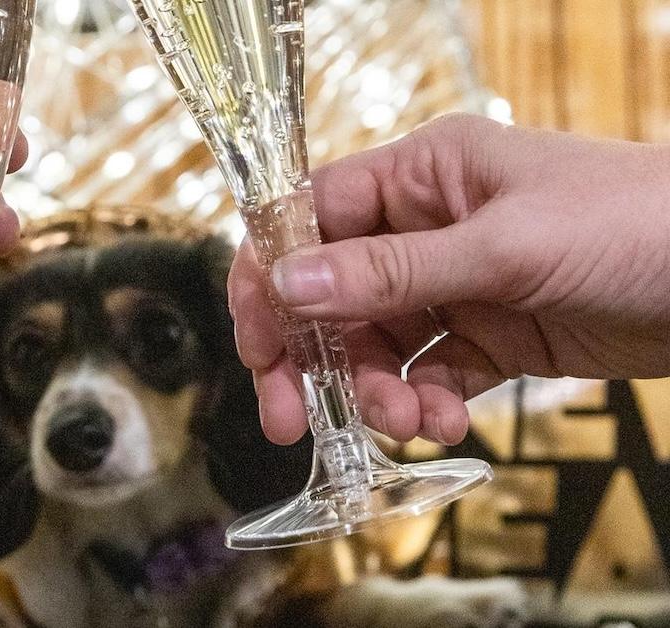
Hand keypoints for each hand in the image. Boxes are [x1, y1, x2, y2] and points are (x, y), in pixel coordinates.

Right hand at [229, 114, 669, 445]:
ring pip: (374, 343)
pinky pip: (426, 375)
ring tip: (409, 422)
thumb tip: (289, 282)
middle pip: (329, 292)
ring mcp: (455, 284)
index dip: (270, 277)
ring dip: (375, 390)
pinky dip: (423, 405)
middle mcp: (425, 226)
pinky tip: (445, 425)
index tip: (258, 345)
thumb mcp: (506, 247)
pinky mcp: (488, 336)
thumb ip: (393, 272)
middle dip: (309, 356)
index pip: (309, 218)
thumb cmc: (637, 223)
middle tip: (286, 417)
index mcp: (420, 175)